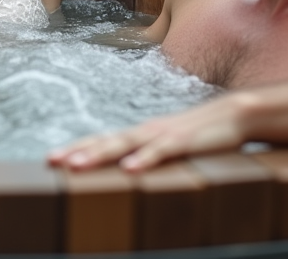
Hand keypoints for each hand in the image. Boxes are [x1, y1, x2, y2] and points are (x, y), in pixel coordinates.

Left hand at [48, 93, 252, 172]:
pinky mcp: (184, 141)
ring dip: (98, 155)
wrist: (235, 114)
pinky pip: (160, 152)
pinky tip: (128, 170)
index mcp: (140, 134)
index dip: (77, 148)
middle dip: (77, 151)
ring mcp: (163, 135)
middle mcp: (145, 131)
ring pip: (125, 144)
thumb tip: (126, 173)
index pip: (102, 140)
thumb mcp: (170, 147)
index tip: (52, 159)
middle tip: (51, 161)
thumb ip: (149, 157)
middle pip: (105, 140)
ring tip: (75, 166)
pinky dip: (143, 160)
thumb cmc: (201, 134)